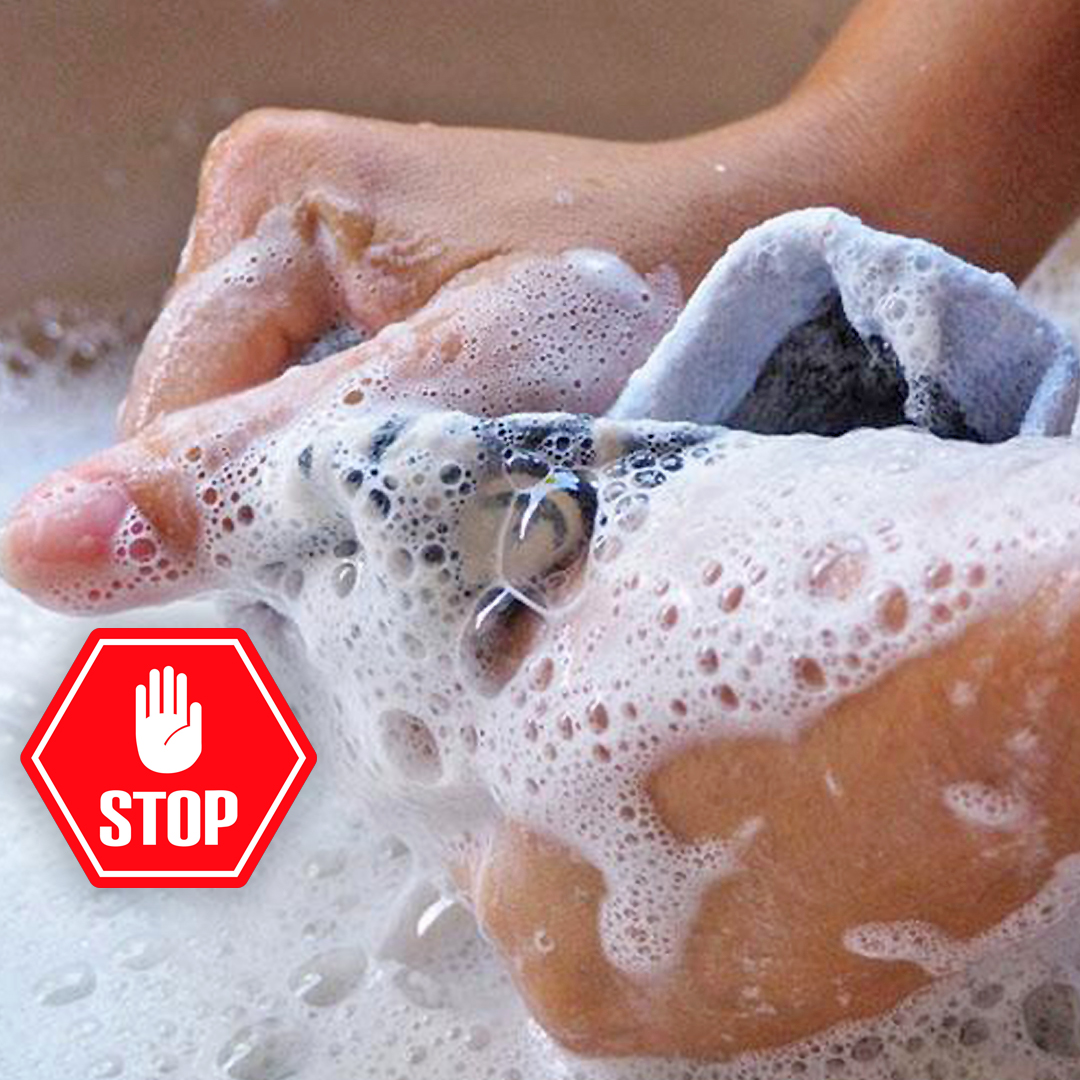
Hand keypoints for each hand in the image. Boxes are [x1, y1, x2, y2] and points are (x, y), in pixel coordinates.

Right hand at [0, 90, 860, 597]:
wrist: (768, 262)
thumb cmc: (644, 298)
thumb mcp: (448, 399)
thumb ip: (260, 477)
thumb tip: (43, 548)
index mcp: (269, 206)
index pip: (174, 430)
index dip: (248, 538)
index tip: (352, 600)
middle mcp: (289, 227)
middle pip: (229, 440)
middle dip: (313, 528)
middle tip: (433, 564)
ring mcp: (346, 274)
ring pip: (291, 453)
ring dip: (358, 523)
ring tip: (466, 532)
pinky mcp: (402, 318)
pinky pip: (351, 439)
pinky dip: (397, 501)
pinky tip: (468, 511)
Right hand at [135, 666, 202, 773]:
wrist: (165, 779)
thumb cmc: (183, 763)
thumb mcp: (195, 743)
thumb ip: (196, 723)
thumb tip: (195, 702)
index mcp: (181, 724)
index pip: (180, 701)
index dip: (180, 688)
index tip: (180, 674)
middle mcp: (167, 723)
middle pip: (167, 698)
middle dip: (167, 683)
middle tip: (167, 667)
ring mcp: (154, 726)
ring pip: (154, 702)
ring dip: (155, 687)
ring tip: (155, 672)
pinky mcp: (142, 732)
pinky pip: (141, 713)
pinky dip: (142, 700)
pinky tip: (142, 687)